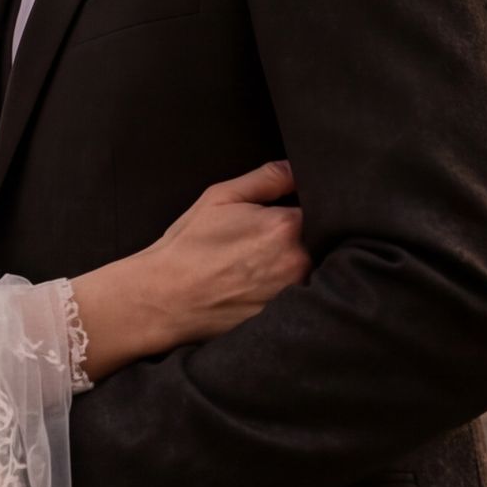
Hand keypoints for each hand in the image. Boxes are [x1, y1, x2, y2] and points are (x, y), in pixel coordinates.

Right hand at [72, 161, 306, 377]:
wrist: (164, 298)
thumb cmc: (188, 246)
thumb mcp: (220, 197)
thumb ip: (266, 178)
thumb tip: (297, 168)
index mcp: (285, 226)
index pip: (321, 209)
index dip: (306, 208)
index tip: (290, 210)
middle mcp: (298, 262)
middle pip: (322, 242)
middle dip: (304, 236)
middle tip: (269, 240)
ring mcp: (294, 294)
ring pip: (313, 270)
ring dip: (298, 264)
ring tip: (261, 264)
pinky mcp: (285, 318)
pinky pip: (300, 297)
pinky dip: (288, 289)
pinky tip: (259, 285)